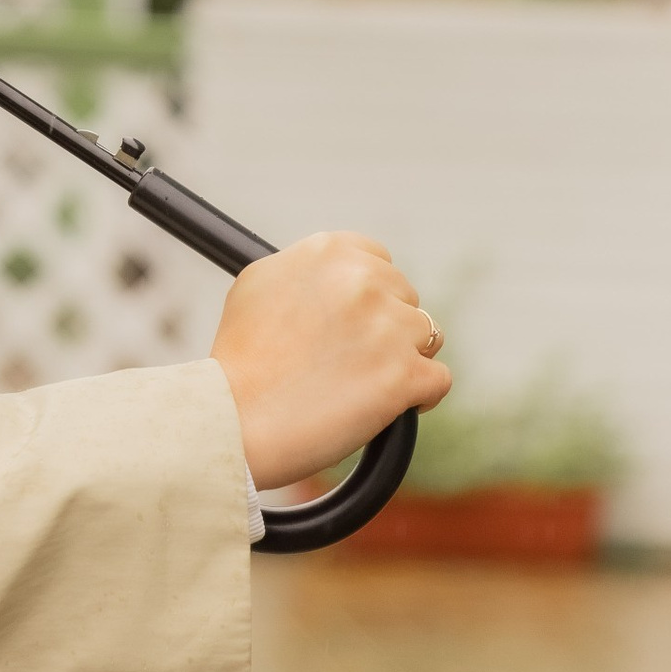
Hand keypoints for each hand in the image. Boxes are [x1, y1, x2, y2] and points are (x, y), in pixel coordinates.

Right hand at [210, 232, 449, 490]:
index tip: (353, 323)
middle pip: (405, 298)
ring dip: (403, 360)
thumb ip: (306, 270)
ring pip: (426, 337)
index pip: (379, 261)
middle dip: (387, 328)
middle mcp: (363, 279)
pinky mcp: (405, 375)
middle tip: (350, 361)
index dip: (369, 296)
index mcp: (328, 251)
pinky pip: (438, 380)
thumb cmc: (239, 360)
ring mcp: (388, 326)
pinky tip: (388, 406)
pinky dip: (419, 397)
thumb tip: (338, 275)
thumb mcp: (258, 286)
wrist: (233, 420)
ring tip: (362, 385)